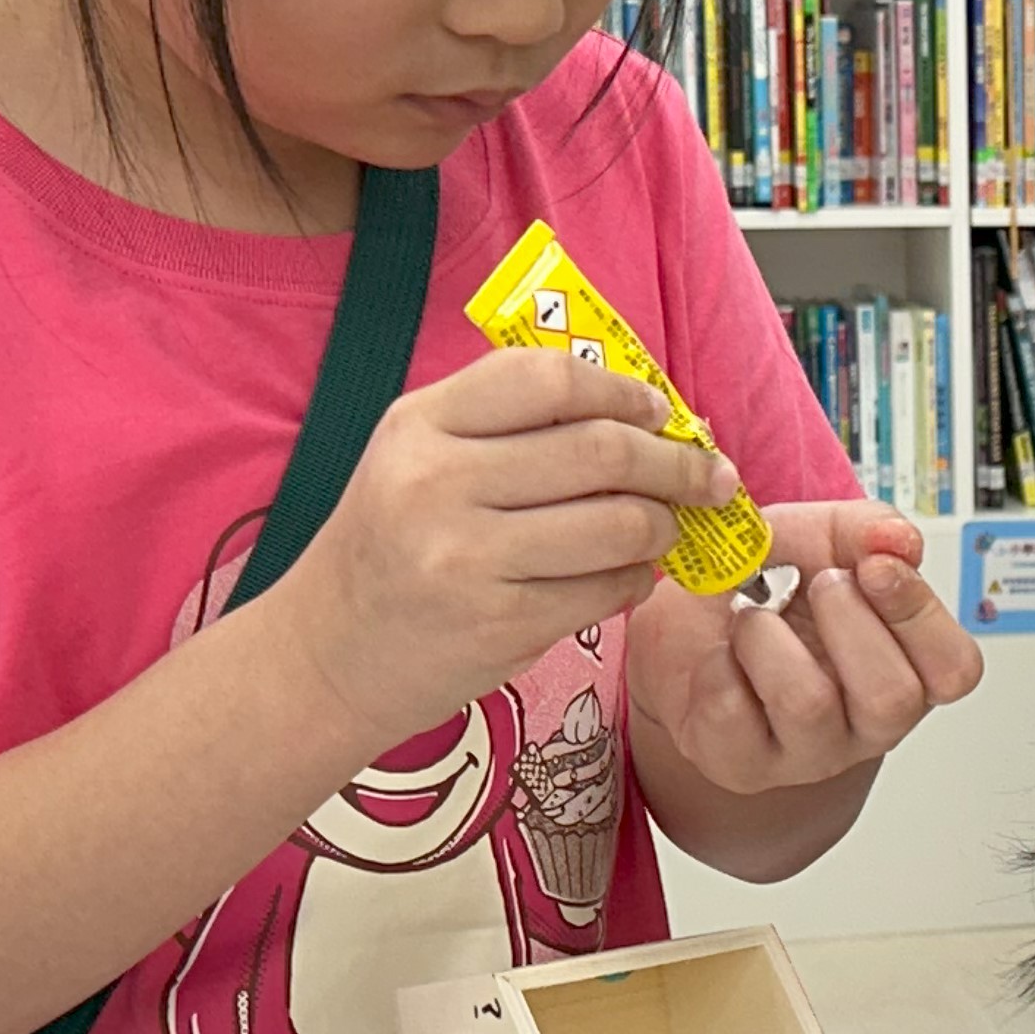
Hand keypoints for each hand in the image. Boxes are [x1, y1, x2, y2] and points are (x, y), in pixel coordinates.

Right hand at [269, 349, 738, 749]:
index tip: (662, 410)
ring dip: (663, 527)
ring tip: (665, 530)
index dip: (624, 391)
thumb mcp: (420, 456)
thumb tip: (640, 410)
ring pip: (618, 525)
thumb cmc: (390, 544)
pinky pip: (606, 591)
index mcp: (420, 424)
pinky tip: (628, 576)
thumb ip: (511, 423)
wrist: (325, 654)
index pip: (549, 379)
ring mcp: (467, 558)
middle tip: (710, 475)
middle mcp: (437, 483)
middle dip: (676, 462)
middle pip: (601, 451)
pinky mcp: (498, 625)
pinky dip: (636, 581)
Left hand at [629, 501, 983, 793]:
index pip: (953, 669)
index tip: (876, 567)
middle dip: (846, 622)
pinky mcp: (740, 763)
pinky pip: (733, 714)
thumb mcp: (821, 536)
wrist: (687, 615)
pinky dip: (718, 664)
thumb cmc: (767, 585)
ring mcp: (806, 752)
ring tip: (752, 614)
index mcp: (906, 669)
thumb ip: (867, 529)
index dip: (920, 615)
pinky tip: (721, 654)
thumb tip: (898, 539)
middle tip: (814, 584)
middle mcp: (866, 723)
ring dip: (769, 636)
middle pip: (892, 699)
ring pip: (808, 704)